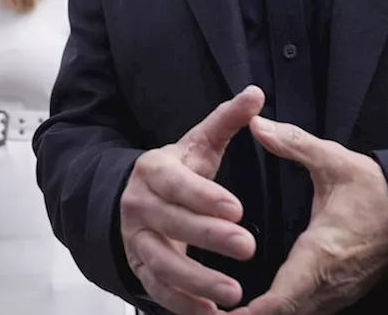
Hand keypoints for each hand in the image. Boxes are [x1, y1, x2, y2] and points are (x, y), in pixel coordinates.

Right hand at [120, 86, 265, 313]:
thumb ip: (226, 121)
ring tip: (234, 292)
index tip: (238, 208)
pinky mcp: (140, 267)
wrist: (131, 199)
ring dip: (197, 280)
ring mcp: (137, 239)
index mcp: (155, 171)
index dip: (204, 196)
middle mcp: (140, 205)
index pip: (177, 183)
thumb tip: (256, 93)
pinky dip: (182, 304)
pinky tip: (211, 313)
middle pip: (172, 223)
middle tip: (248, 246)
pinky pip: (157, 290)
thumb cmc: (175, 173)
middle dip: (209, 237)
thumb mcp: (197, 144)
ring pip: (162, 262)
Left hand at [239, 117, 387, 314]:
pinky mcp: (341, 293)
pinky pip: (307, 311)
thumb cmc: (378, 189)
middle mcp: (328, 282)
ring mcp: (337, 292)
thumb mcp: (335, 160)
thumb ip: (294, 143)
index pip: (283, 299)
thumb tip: (256, 124)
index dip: (255, 313)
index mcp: (322, 253)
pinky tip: (258, 310)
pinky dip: (282, 313)